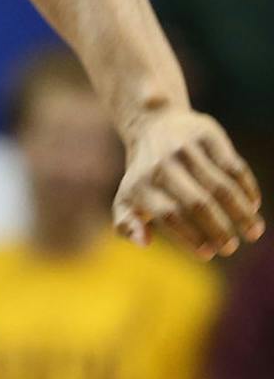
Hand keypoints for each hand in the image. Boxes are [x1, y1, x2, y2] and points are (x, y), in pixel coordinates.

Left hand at [114, 108, 263, 258]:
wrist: (153, 125)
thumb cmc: (143, 175)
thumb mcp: (125, 198)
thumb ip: (127, 224)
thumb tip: (144, 242)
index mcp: (141, 185)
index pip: (169, 215)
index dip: (190, 236)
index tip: (208, 253)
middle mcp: (163, 166)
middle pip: (197, 203)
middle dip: (218, 229)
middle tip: (231, 248)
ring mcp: (186, 149)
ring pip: (220, 186)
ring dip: (240, 212)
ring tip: (253, 232)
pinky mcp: (208, 135)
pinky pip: (233, 166)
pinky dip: (247, 188)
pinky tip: (253, 206)